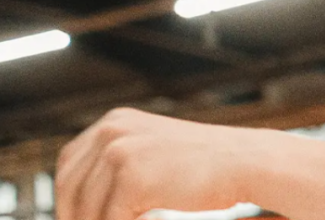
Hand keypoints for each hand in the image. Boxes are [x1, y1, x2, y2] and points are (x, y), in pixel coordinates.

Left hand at [56, 108, 256, 219]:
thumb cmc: (207, 165)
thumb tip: (85, 204)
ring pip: (87, 210)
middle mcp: (111, 130)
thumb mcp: (155, 152)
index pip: (69, 168)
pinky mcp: (131, 176)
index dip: (71, 201)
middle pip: (70, 189)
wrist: (246, 162)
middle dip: (80, 216)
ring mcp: (119, 151)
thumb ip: (120, 166)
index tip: (83, 219)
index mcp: (114, 122)